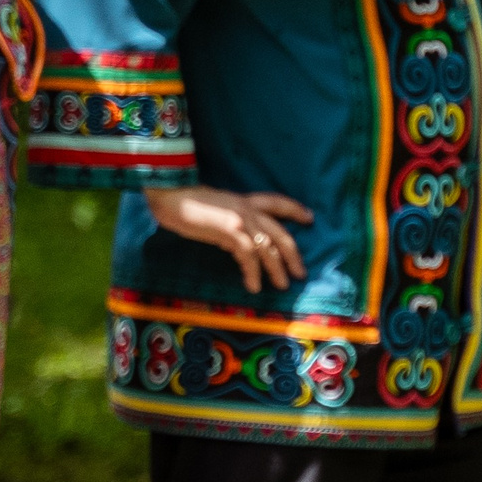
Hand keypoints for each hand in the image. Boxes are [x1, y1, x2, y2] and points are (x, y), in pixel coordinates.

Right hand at [144, 186, 313, 293]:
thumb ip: (232, 225)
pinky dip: (253, 273)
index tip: (310, 218)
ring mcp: (242, 219)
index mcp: (246, 201)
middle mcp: (249, 208)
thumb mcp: (218, 211)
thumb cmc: (188, 204)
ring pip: (268, 247)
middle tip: (301, 273)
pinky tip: (253, 286)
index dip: (295, 210)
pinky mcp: (231, 230)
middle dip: (293, 254)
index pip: (278, 202)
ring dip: (276, 269)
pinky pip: (249, 255)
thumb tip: (239, 245)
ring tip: (281, 285)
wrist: (171, 196)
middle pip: (280, 232)